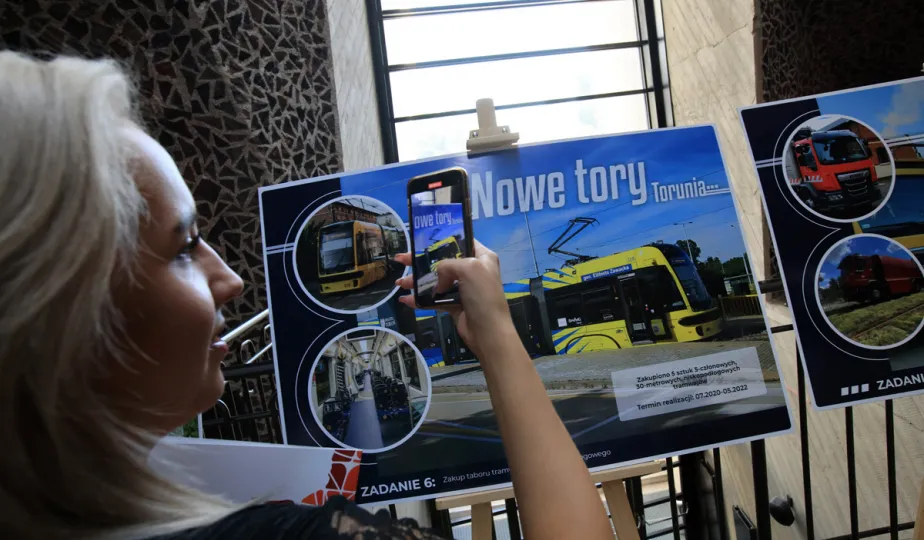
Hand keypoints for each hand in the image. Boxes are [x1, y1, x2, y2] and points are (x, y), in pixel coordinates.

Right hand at [394, 240, 515, 358]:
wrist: (488, 331)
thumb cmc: (482, 294)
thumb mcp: (467, 268)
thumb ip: (446, 265)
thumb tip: (437, 282)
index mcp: (482, 257)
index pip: (461, 241)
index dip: (442, 239)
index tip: (421, 240)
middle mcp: (473, 270)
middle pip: (443, 261)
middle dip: (421, 261)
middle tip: (402, 259)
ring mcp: (463, 288)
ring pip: (436, 280)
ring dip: (418, 281)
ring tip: (400, 283)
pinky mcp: (455, 305)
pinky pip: (435, 298)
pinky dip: (421, 299)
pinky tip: (406, 299)